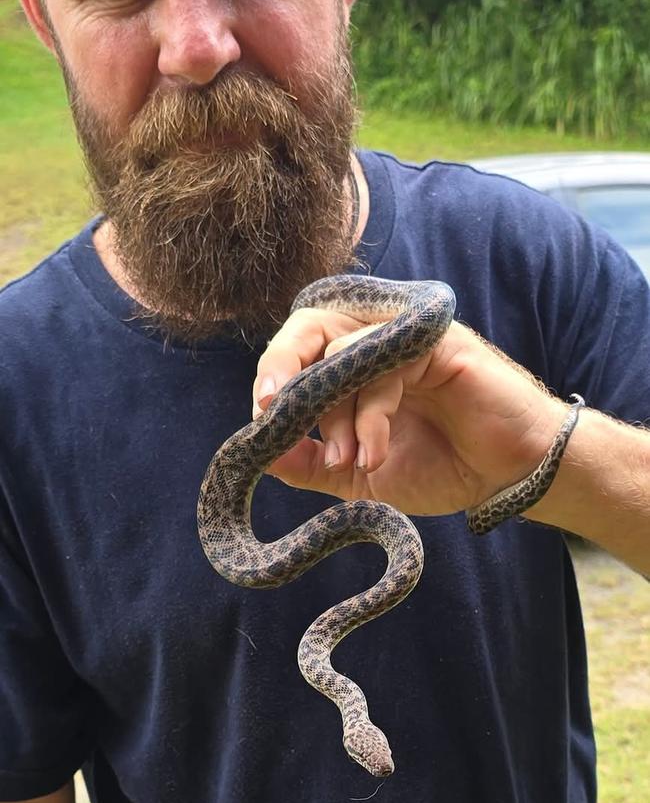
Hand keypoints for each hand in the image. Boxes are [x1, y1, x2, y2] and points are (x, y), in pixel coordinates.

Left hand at [253, 309, 566, 516]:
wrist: (506, 477)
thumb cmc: (440, 466)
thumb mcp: (359, 474)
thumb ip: (310, 464)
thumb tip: (258, 453)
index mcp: (353, 364)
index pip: (298, 349)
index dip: (273, 375)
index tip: (261, 420)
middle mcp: (375, 341)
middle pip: (310, 326)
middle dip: (283, 366)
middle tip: (272, 411)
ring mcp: (405, 337)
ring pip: (343, 351)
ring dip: (335, 415)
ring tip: (350, 462)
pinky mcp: (435, 342)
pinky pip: (383, 365)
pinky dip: (369, 415)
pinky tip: (374, 454)